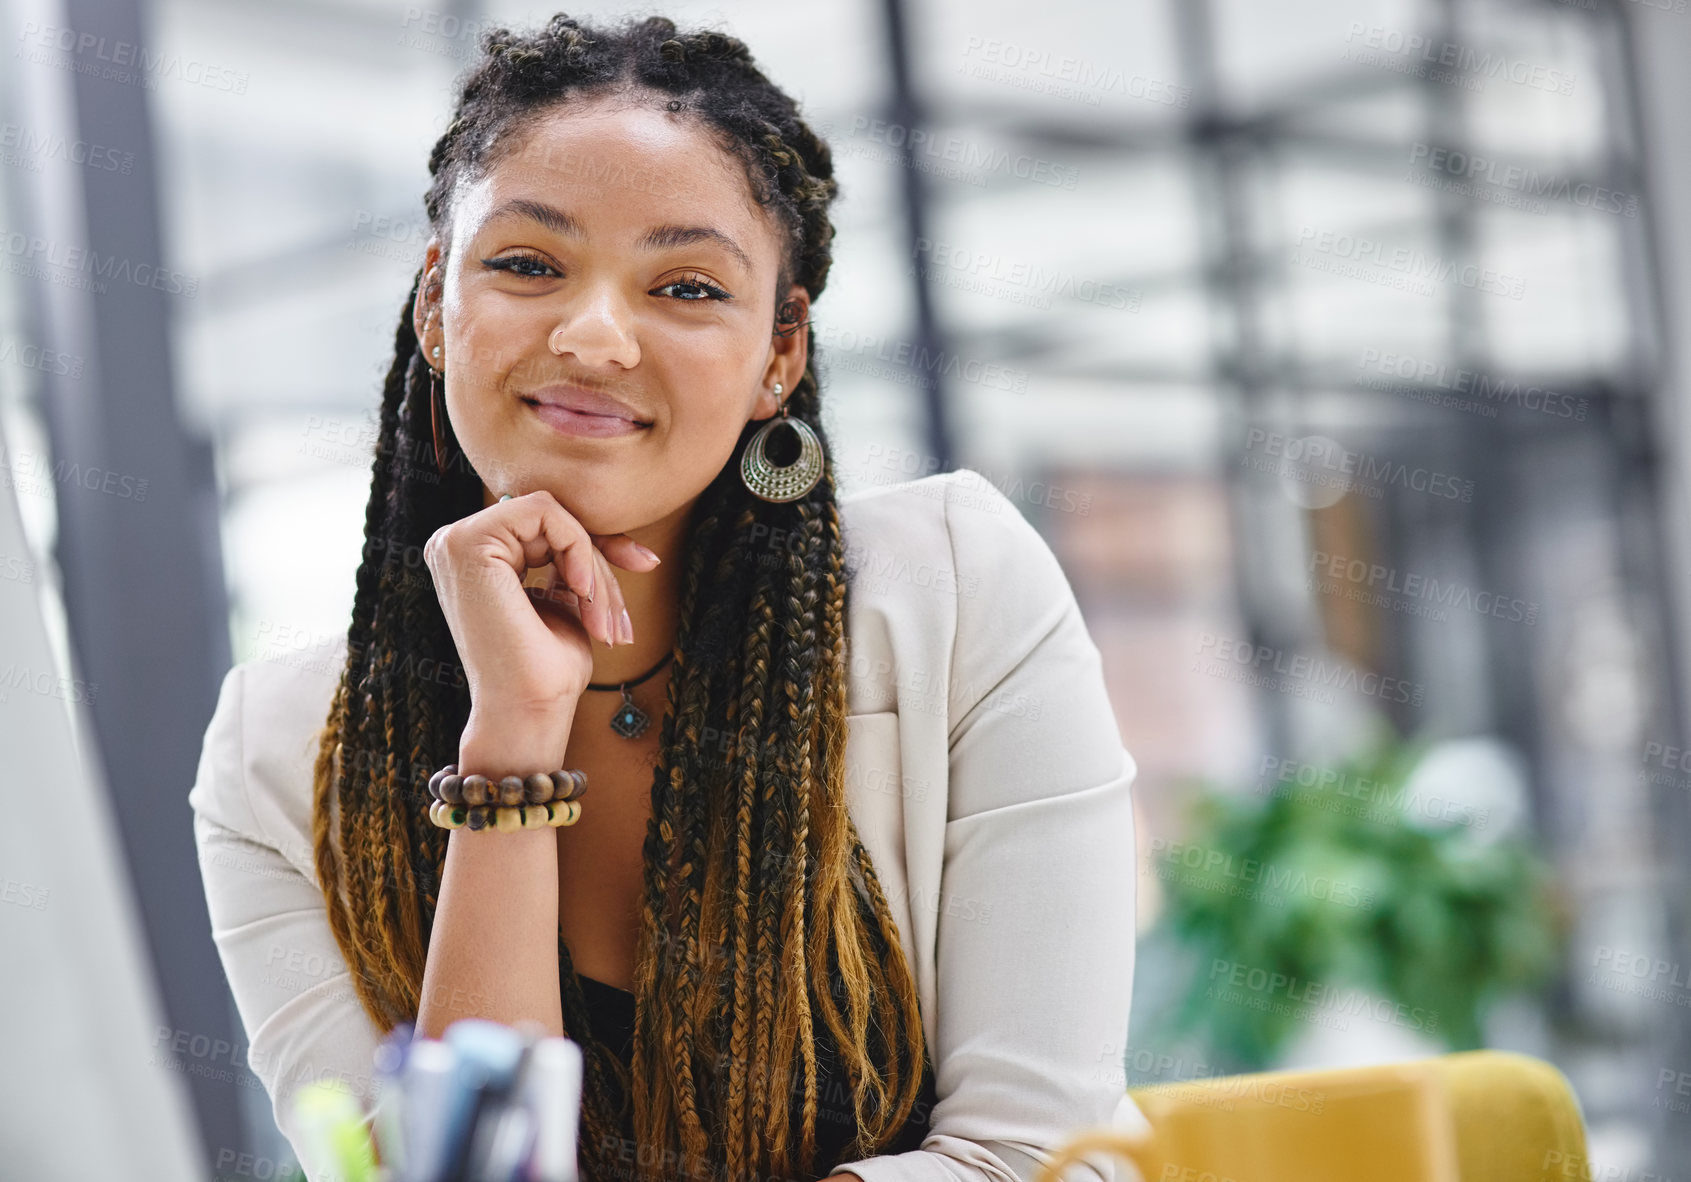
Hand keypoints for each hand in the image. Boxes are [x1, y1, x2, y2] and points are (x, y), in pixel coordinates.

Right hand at [423, 489, 659, 725]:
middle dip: (600, 563)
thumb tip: (625, 542)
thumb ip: (572, 564)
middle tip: (617, 618)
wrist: (529, 709)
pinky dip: (579, 549)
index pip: (547, 525)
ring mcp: (455, 540)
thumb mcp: (567, 601)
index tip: (646, 563)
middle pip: (552, 520)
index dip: (598, 543)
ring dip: (593, 568)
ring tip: (602, 620)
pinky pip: (546, 513)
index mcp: (475, 558)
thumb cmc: (547, 669)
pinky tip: (581, 593)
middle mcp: (456, 543)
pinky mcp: (468, 542)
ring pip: (554, 517)